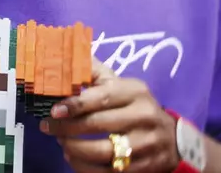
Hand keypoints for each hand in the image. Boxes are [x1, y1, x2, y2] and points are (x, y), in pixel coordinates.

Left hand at [39, 58, 179, 172]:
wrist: (172, 138)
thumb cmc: (135, 107)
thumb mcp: (121, 86)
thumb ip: (94, 73)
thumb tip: (63, 58)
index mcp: (135, 91)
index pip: (102, 97)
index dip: (75, 105)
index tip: (53, 111)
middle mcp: (144, 116)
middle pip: (98, 124)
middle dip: (67, 128)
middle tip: (48, 127)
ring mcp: (147, 144)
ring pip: (102, 152)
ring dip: (74, 149)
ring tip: (61, 142)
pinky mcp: (146, 167)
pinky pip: (108, 172)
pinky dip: (85, 167)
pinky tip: (73, 157)